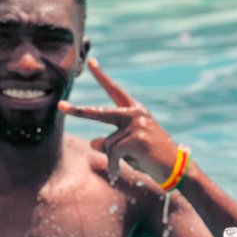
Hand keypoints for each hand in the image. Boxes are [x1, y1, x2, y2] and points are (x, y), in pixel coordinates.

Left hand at [59, 58, 177, 184]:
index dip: (102, 76)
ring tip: (121, 167)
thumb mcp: (129, 150)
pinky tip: (118, 173)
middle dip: (78, 111)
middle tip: (60, 106)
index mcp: (136, 111)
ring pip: (107, 143)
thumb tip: (92, 143)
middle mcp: (135, 114)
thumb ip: (111, 143)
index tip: (91, 62)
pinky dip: (114, 165)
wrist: (176, 170)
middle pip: (100, 112)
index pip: (115, 90)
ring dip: (112, 159)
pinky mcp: (136, 138)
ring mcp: (136, 125)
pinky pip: (113, 152)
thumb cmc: (152, 159)